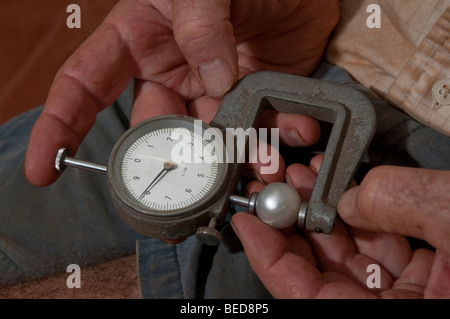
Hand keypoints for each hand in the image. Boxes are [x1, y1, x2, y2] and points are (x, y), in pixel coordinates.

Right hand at [24, 0, 338, 186]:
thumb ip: (200, 25)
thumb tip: (213, 81)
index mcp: (137, 42)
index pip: (84, 86)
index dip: (61, 126)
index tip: (46, 168)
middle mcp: (167, 75)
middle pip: (152, 132)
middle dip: (172, 157)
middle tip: (199, 173)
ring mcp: (206, 96)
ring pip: (202, 145)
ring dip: (226, 163)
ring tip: (256, 165)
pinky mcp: (243, 106)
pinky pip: (245, 138)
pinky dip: (261, 150)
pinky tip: (276, 151)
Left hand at [231, 156, 449, 297]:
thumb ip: (407, 207)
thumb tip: (355, 195)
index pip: (299, 293)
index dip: (267, 254)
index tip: (247, 220)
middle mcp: (383, 313)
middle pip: (317, 271)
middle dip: (292, 223)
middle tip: (273, 187)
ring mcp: (401, 298)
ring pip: (346, 257)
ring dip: (323, 213)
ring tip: (304, 175)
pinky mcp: (420, 283)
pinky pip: (377, 251)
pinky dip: (361, 218)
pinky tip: (346, 188)